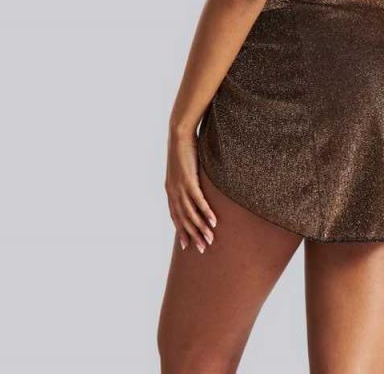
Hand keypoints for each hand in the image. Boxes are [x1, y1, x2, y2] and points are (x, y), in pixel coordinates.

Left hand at [164, 128, 217, 252]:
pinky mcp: (189, 180)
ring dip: (200, 228)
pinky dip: (205, 212)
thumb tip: (194, 184)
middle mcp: (173, 192)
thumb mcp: (183, 168)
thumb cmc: (183, 149)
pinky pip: (198, 201)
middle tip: (202, 249)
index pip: (175, 216)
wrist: (178, 135)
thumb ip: (187, 179)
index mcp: (170, 190)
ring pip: (190, 213)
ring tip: (210, 239)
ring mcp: (180, 187)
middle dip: (192, 235)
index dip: (181, 231)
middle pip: (183, 219)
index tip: (187, 245)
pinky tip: (213, 221)